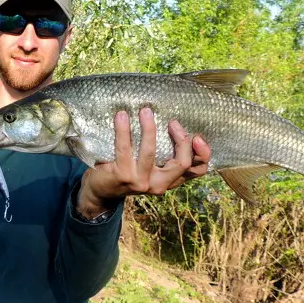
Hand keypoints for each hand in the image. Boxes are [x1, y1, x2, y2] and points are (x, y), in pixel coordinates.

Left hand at [78, 108, 210, 216]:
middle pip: (182, 163)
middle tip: (173, 122)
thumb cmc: (128, 171)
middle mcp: (159, 184)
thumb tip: (174, 121)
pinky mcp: (122, 176)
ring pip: (151, 153)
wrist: (100, 191)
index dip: (203, 153)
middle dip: (182, 140)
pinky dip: (123, 130)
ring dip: (149, 129)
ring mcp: (141, 182)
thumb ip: (164, 153)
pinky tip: (121, 116)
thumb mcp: (150, 166)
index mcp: (170, 180)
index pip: (198, 170)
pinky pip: (124, 148)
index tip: (197, 136)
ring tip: (145, 111)